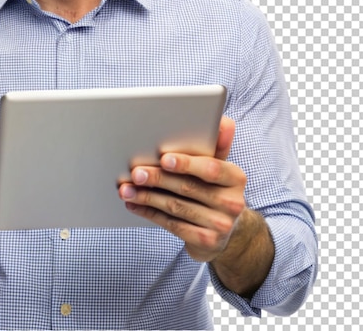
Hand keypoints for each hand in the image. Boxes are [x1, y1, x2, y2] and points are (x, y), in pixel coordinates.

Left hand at [118, 116, 246, 261]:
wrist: (228, 232)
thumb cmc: (215, 190)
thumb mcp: (219, 168)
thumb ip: (216, 145)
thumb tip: (224, 120)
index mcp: (235, 178)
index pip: (211, 168)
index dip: (187, 163)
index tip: (164, 159)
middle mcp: (232, 202)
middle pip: (187, 187)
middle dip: (157, 178)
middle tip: (135, 172)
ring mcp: (220, 224)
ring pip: (175, 207)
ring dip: (146, 197)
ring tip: (126, 189)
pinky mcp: (206, 241)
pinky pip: (172, 224)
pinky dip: (149, 212)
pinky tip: (134, 204)